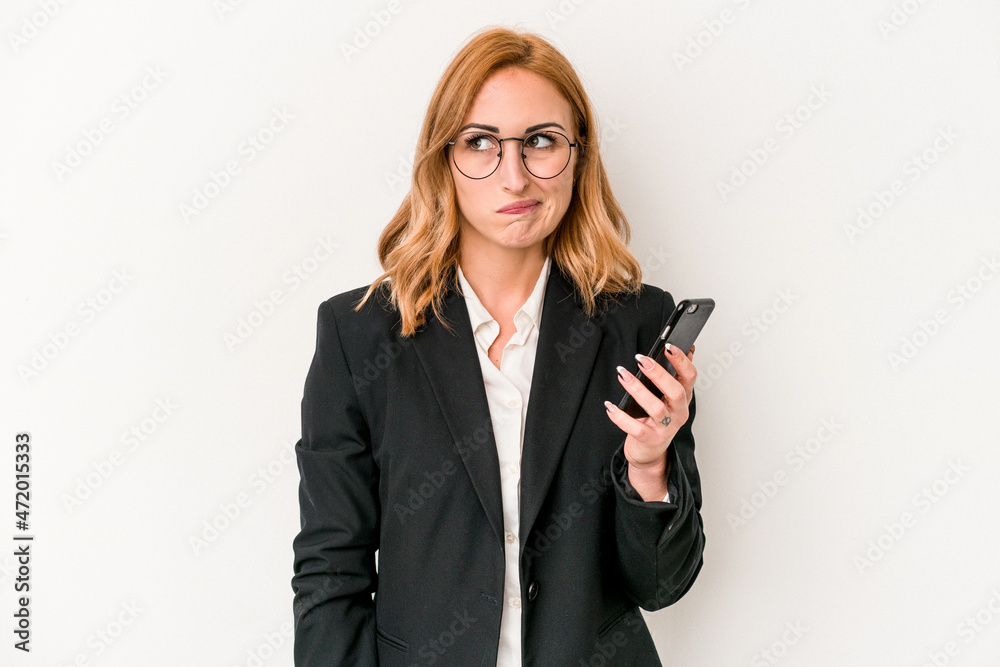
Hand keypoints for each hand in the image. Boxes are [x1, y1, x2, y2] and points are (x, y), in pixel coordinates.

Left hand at [604, 344, 696, 498]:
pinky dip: (621, 417)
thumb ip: (675, 375)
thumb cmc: (657, 420)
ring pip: (655, 408)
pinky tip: (610, 405)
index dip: (681, 361)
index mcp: (684, 398)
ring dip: (637, 389)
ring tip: (622, 375)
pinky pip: (635, 428)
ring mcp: (665, 428)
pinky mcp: (650, 440)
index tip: (668, 346)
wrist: (650, 452)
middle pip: (674, 391)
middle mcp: (678, 413)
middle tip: (640, 359)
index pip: (689, 376)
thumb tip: (687, 348)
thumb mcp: (669, 398)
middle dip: (658, 373)